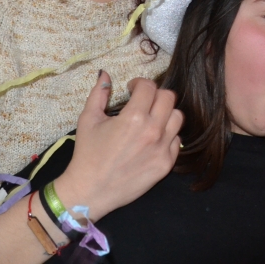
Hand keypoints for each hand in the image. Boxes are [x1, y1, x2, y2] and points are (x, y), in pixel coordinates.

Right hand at [54, 71, 181, 220]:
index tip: (132, 89)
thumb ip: (98, 93)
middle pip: (168, 97)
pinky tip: (153, 139)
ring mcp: (162, 148)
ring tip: (151, 118)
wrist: (90, 191)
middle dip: (154, 95)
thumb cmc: (87, 154)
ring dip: (165, 113)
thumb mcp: (88, 120)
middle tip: (143, 101)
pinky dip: (167, 135)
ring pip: (177, 117)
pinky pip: (176, 140)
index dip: (139, 83)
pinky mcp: (166, 164)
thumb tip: (104, 73)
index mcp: (134, 117)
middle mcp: (153, 131)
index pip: (149, 87)